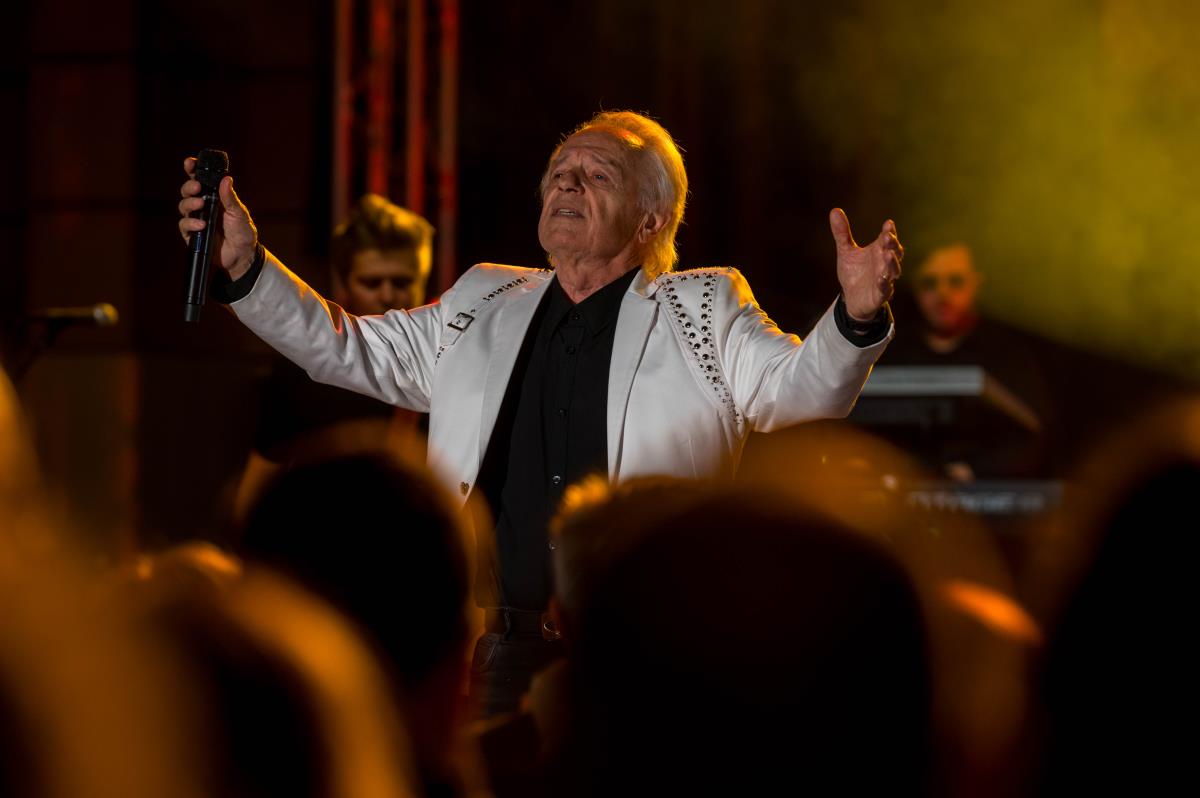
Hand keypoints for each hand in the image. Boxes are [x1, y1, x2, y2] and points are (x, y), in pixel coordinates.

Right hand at [177, 156, 258, 280]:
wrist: (243, 255)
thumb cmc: (242, 232)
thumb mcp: (239, 213)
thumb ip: (230, 198)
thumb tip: (226, 179)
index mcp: (214, 197)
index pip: (200, 180)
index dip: (193, 170)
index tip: (190, 163)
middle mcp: (203, 206)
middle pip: (187, 191)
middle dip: (189, 186)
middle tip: (198, 187)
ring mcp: (196, 219)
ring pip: (183, 206)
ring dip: (190, 203)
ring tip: (201, 204)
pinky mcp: (192, 235)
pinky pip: (184, 225)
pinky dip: (191, 223)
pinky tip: (201, 225)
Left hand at [829, 208, 902, 320]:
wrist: (851, 297)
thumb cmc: (853, 272)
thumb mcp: (845, 251)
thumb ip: (842, 233)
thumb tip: (834, 210)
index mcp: (879, 250)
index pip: (887, 239)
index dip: (889, 232)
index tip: (888, 224)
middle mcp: (884, 263)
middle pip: (894, 252)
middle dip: (892, 245)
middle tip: (888, 237)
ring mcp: (884, 279)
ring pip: (893, 270)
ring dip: (892, 263)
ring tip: (887, 255)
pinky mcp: (880, 295)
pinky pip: (885, 289)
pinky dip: (884, 284)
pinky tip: (881, 279)